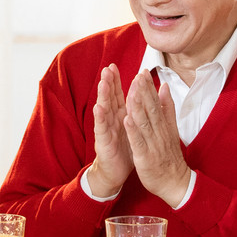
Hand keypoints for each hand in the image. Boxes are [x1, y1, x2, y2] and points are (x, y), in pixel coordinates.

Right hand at [86, 65, 131, 197]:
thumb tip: (137, 91)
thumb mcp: (130, 126)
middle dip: (108, 83)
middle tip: (107, 68)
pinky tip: (98, 108)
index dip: (115, 81)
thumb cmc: (124, 148)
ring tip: (103, 82)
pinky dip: (100, 118)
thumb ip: (132, 109)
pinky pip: (102, 128)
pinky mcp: (103, 142)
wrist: (115, 171)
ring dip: (103, 96)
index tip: (114, 65)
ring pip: (104, 110)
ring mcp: (105, 130)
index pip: (117, 94)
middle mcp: (111, 120)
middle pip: (109, 98)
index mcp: (119, 115)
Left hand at [122, 70, 189, 206]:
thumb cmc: (170, 156)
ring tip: (132, 91)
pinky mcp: (145, 156)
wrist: (175, 182)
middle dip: (144, 92)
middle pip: (151, 109)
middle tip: (138, 75)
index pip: (156, 103)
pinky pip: (138, 141)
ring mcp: (152, 144)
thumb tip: (165, 87)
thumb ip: (168, 108)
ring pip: (144, 123)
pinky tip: (127, 118)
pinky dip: (133, 130)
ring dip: (138, 106)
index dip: (149, 88)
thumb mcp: (171, 129)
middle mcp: (159, 132)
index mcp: (164, 125)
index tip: (143, 73)